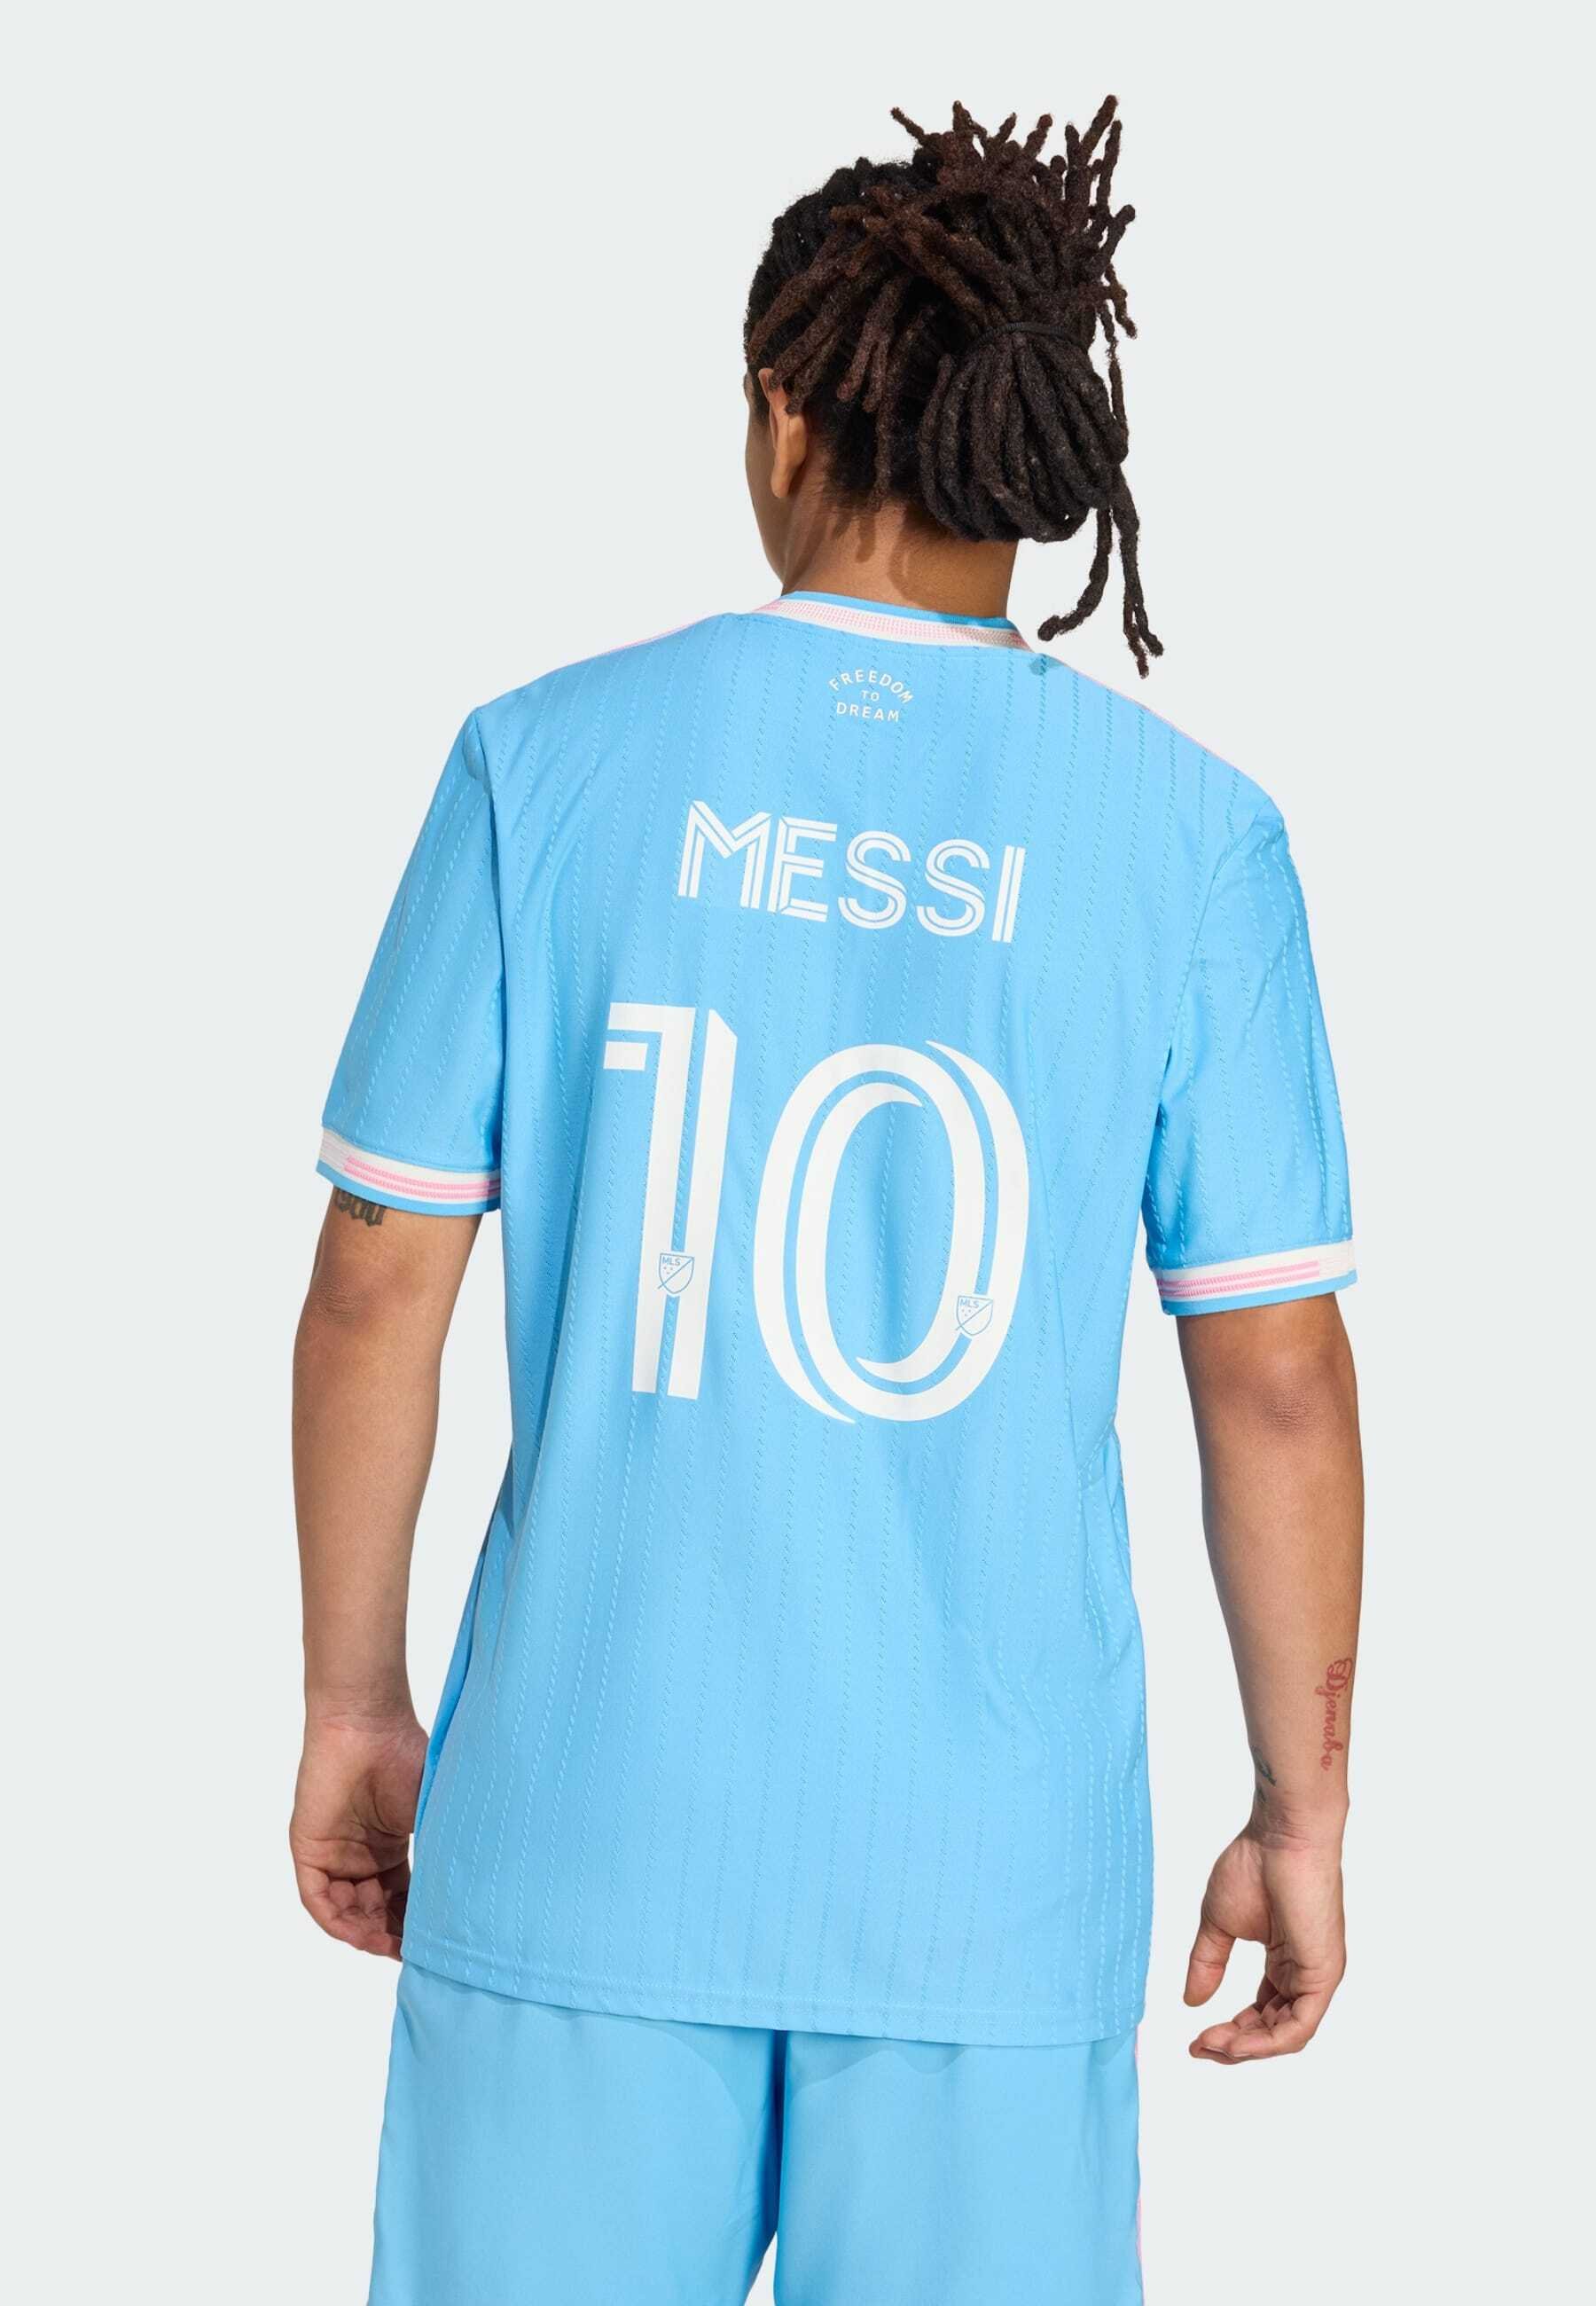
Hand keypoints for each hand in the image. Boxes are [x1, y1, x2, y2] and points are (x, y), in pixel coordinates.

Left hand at [290, 1713, 427, 1958]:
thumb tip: (469, 1896)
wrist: (367, 1725)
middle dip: (394, 1935)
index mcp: (389, 1847)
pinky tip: (363, 1933)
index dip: (416, 1923)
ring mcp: (333, 1855)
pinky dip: (339, 1921)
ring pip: (347, 1912)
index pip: (402, 1898)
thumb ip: (441, 1851)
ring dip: (368, 1934)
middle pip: (375, 1911)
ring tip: (394, 1946)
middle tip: (416, 1953)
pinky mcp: (308, 1852)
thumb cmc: (406, 1758)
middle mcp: (360, 1856)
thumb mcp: (431, 1813)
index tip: (437, 1942)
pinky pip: (318, 1900)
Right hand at [1183, 1824, 1345, 2061]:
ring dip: (1248, 2048)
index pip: (1261, 2012)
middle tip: (1200, 2047)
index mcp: (1285, 1962)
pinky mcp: (1324, 1976)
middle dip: (1235, 2045)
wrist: (1281, 1837)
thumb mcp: (1219, 1924)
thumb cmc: (1254, 1865)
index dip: (1230, 2031)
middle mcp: (1303, 1974)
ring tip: (1214, 2046)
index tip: (1196, 2036)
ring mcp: (1316, 1977)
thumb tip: (1191, 2001)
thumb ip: (1207, 1963)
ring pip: (1285, 2035)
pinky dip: (1267, 2042)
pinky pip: (1299, 2027)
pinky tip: (1238, 2043)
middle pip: (1272, 2029)